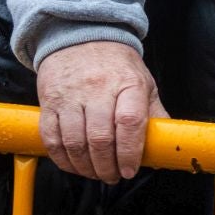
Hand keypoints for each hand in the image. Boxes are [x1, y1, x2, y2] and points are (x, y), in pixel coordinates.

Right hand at [35, 41, 167, 182]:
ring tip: (96, 174)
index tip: (131, 170)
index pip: (130, 122)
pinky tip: (74, 165)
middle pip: (101, 138)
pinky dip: (63, 159)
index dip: (130, 151)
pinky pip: (52, 138)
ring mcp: (70, 96)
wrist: (80, 37)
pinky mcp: (48, 103)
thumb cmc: (116, 65)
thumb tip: (165, 144)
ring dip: (86, 167)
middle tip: (114, 177)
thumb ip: (153, 113)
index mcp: (128, 83)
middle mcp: (98, 89)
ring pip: (75, 142)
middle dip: (108, 166)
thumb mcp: (143, 82)